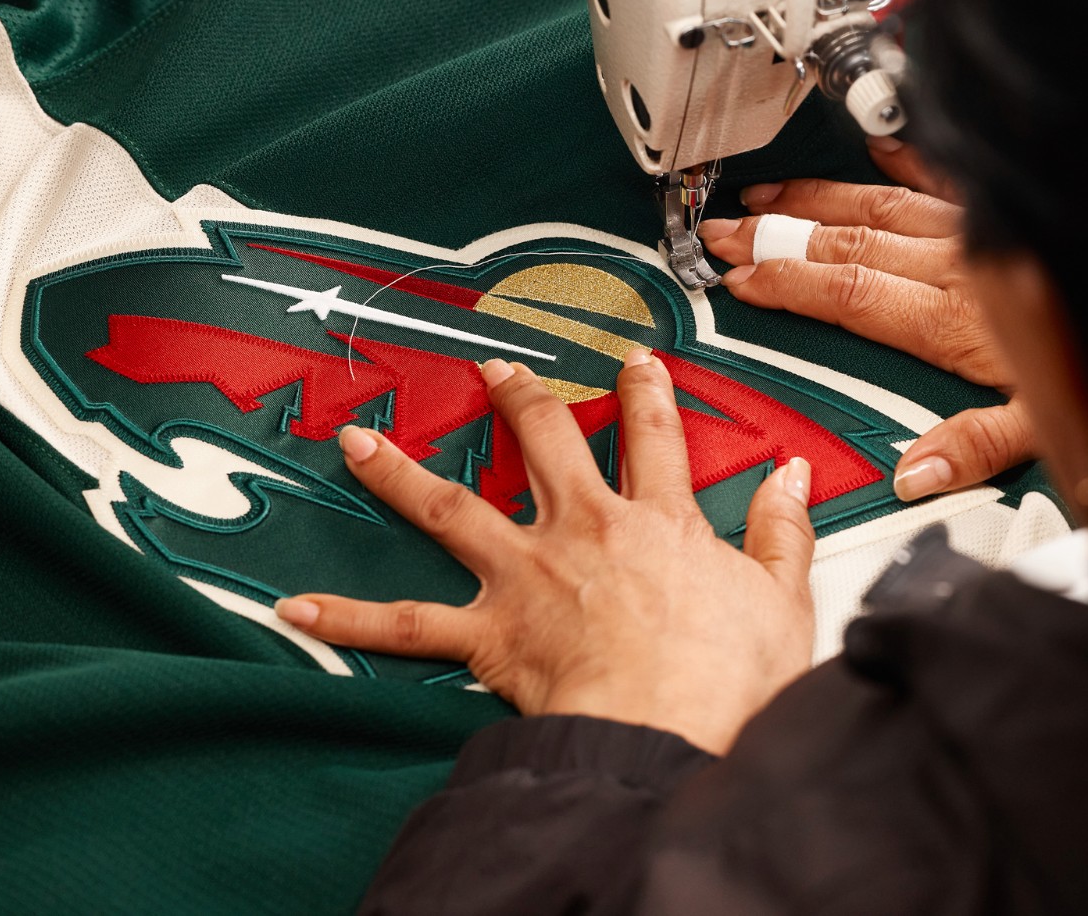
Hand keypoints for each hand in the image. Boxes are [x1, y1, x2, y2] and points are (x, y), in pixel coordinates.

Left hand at [275, 352, 816, 754]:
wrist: (668, 727)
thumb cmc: (723, 676)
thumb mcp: (780, 596)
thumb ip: (782, 529)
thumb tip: (792, 478)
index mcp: (657, 522)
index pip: (653, 436)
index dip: (645, 392)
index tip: (634, 361)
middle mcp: (583, 531)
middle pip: (544, 442)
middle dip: (520, 396)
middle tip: (496, 366)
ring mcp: (526, 576)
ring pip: (452, 508)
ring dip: (402, 472)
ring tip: (361, 442)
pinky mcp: (489, 633)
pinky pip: (406, 625)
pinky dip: (350, 618)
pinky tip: (296, 607)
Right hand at [698, 139, 1039, 500]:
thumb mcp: (1049, 431)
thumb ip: (971, 450)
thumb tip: (909, 474)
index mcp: (957, 322)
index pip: (850, 295)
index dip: (787, 283)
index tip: (741, 278)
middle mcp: (961, 267)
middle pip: (850, 245)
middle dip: (779, 237)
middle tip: (725, 231)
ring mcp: (980, 233)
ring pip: (883, 206)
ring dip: (819, 201)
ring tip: (769, 197)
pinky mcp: (1004, 215)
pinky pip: (945, 175)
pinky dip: (905, 159)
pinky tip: (874, 146)